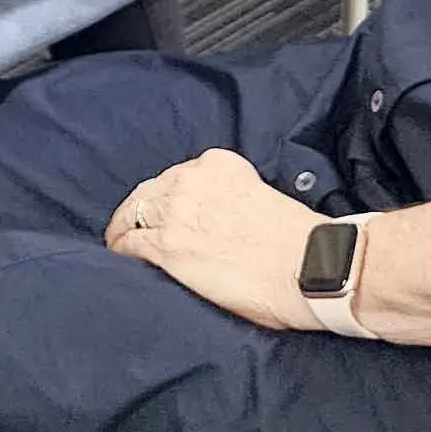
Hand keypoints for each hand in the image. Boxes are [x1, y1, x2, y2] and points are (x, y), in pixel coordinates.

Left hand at [106, 149, 324, 331]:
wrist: (310, 266)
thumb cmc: (298, 242)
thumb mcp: (260, 194)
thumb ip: (230, 197)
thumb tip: (216, 221)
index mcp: (218, 165)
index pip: (177, 176)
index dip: (168, 197)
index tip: (167, 211)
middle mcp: (192, 181)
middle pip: (149, 192)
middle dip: (142, 209)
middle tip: (134, 227)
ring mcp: (177, 213)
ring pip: (132, 214)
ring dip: (125, 228)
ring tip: (120, 244)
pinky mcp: (168, 247)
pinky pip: (129, 244)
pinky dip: (121, 250)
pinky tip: (121, 259)